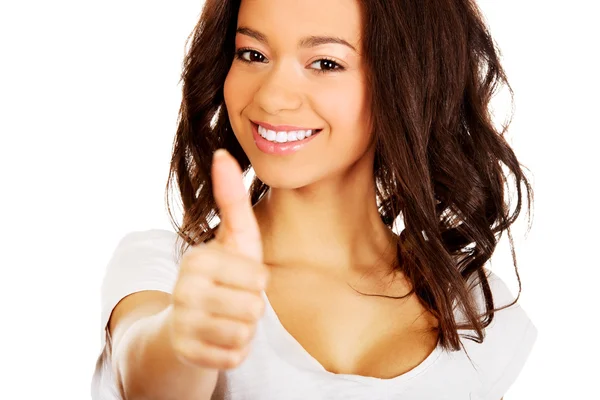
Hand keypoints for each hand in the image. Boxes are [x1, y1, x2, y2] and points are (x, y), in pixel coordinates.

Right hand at [167, 149, 268, 369]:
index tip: (240, 277)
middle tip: (234, 301)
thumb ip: (231, 198)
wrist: (184, 322)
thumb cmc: (221, 274)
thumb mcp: (232, 237)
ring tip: (227, 317)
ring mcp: (182, 323)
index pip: (258, 279)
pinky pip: (234, 357)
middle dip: (252, 307)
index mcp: (198, 259)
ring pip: (244, 334)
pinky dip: (235, 350)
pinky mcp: (186, 352)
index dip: (258, 281)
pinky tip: (220, 337)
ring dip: (244, 329)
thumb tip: (223, 152)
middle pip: (253, 308)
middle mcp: (184, 290)